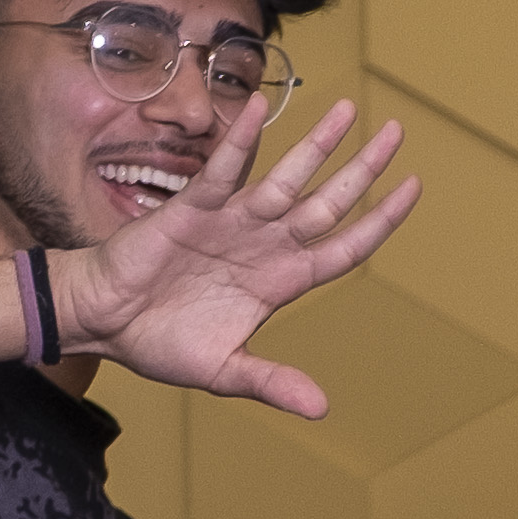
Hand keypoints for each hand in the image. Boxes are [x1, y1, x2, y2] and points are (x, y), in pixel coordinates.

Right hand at [61, 88, 421, 415]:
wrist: (104, 323)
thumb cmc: (161, 341)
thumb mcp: (224, 371)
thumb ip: (271, 382)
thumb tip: (320, 409)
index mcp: (281, 281)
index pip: (344, 246)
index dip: (380, 220)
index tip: (413, 188)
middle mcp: (265, 244)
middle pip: (326, 203)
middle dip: (362, 169)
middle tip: (396, 133)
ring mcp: (232, 223)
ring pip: (284, 179)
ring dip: (316, 146)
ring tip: (347, 109)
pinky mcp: (191, 209)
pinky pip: (222, 172)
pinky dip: (240, 143)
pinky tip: (259, 113)